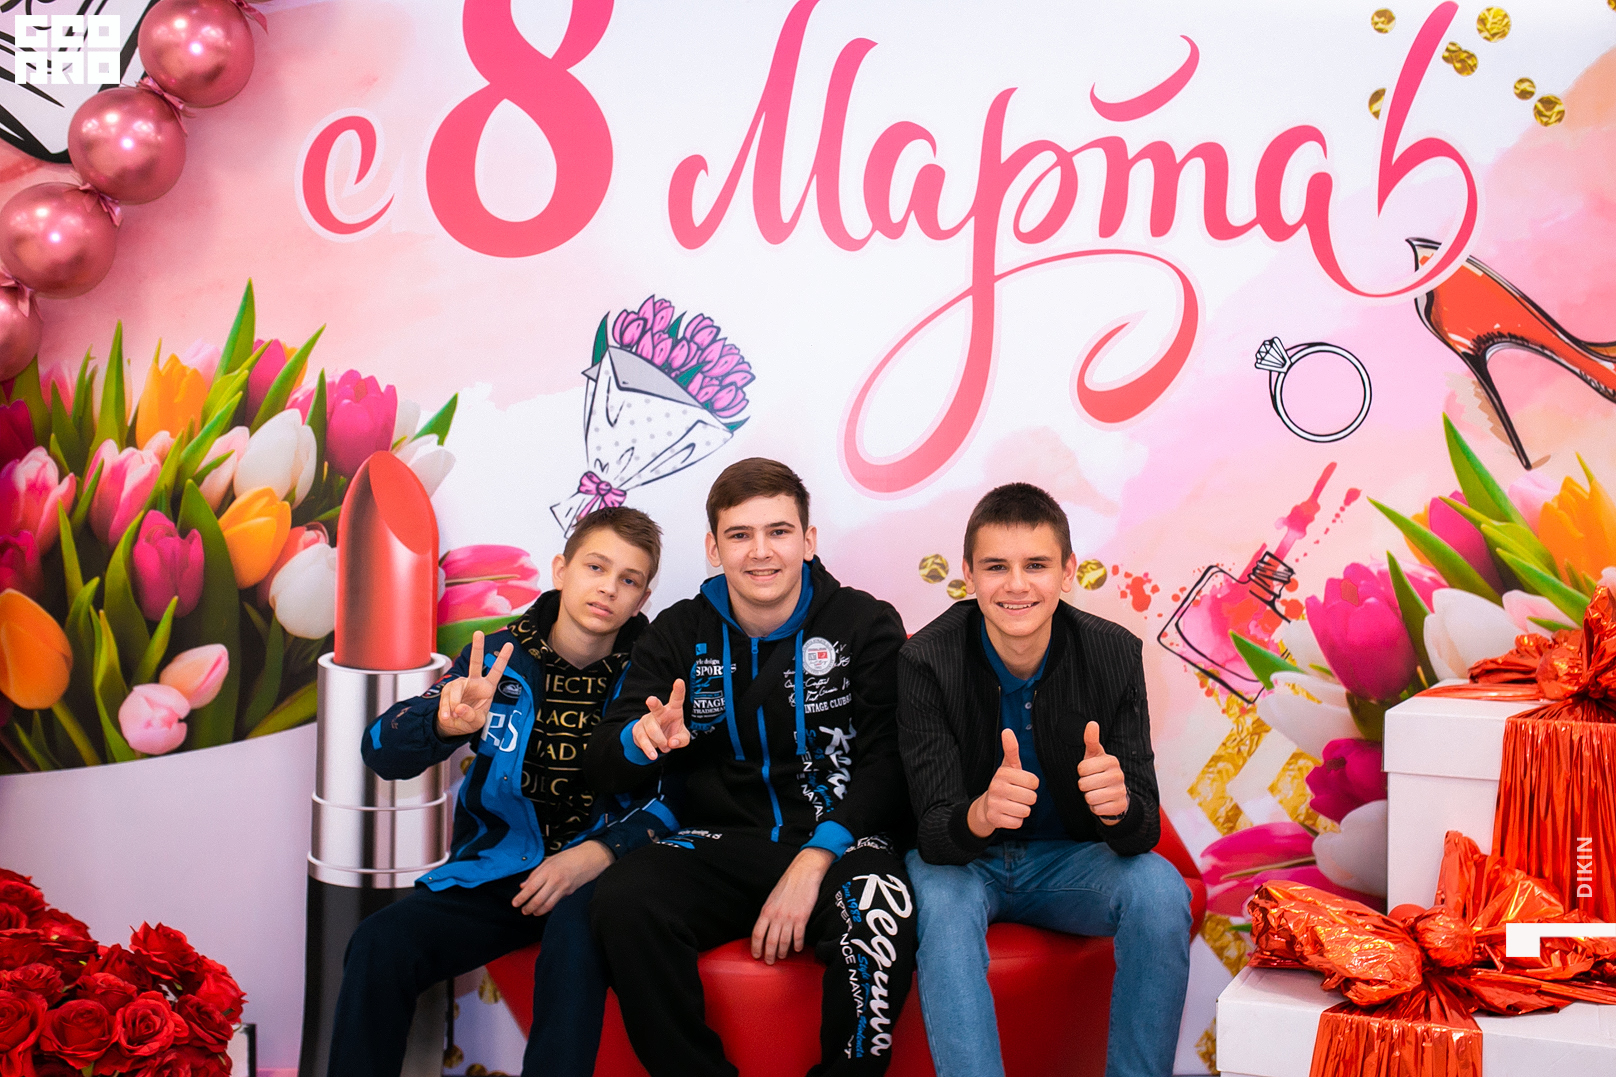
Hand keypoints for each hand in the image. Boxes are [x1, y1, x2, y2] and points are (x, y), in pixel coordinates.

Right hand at [436, 631, 514, 737]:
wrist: (454, 725)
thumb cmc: (470, 720)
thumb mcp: (476, 722)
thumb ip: (471, 715)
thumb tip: (460, 707)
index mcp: (487, 688)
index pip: (496, 671)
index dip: (503, 658)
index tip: (510, 645)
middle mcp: (474, 682)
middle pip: (475, 662)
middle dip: (477, 647)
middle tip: (479, 633)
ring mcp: (460, 684)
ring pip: (455, 689)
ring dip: (453, 704)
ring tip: (454, 715)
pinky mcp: (448, 689)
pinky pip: (446, 698)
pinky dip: (446, 709)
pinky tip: (448, 716)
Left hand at [511, 840, 614, 915]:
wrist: (589, 858)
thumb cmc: (569, 857)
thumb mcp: (549, 860)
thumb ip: (535, 873)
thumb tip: (523, 886)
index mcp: (548, 870)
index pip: (531, 887)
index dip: (521, 897)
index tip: (515, 903)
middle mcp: (555, 880)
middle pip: (538, 899)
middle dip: (528, 907)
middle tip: (523, 910)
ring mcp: (563, 888)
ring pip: (547, 904)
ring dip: (537, 911)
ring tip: (532, 912)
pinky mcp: (569, 892)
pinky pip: (556, 902)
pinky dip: (548, 907)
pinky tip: (543, 909)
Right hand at [631, 679, 687, 760]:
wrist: (656, 741)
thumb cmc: (672, 733)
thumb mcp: (683, 738)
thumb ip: (682, 740)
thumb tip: (671, 742)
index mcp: (673, 709)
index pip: (677, 698)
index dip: (679, 690)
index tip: (679, 681)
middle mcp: (659, 712)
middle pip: (656, 707)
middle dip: (653, 703)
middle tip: (651, 700)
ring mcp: (647, 720)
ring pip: (652, 729)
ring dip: (660, 741)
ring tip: (665, 747)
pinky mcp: (638, 730)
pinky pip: (643, 739)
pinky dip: (649, 749)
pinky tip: (653, 755)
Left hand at [751, 847, 834, 964]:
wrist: (804, 873)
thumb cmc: (787, 884)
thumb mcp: (772, 898)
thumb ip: (769, 913)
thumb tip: (766, 928)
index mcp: (766, 910)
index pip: (757, 934)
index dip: (756, 947)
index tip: (756, 955)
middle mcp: (776, 916)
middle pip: (770, 942)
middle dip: (769, 955)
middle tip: (769, 962)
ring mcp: (789, 917)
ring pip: (784, 942)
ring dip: (782, 952)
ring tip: (782, 956)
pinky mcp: (802, 917)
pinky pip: (798, 936)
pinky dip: (797, 945)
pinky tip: (797, 949)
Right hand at [967, 728, 1039, 837]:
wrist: (986, 805)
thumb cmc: (1004, 783)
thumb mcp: (1009, 766)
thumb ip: (1011, 749)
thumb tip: (1007, 730)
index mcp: (1003, 773)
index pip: (1034, 782)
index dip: (1031, 785)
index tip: (1021, 784)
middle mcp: (997, 787)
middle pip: (1032, 798)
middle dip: (1028, 798)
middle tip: (1017, 795)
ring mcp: (995, 804)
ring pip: (1026, 811)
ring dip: (1022, 810)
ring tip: (1013, 804)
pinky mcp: (995, 819)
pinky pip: (1018, 822)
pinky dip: (1016, 820)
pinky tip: (1008, 814)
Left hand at [1078, 721, 1128, 822]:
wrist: (1115, 795)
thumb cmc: (1100, 772)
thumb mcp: (1094, 755)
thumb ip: (1091, 740)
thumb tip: (1092, 723)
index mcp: (1111, 761)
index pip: (1082, 768)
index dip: (1081, 772)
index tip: (1088, 772)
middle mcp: (1119, 775)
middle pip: (1084, 784)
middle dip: (1084, 786)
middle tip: (1092, 784)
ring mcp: (1120, 791)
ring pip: (1090, 797)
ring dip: (1089, 797)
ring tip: (1096, 792)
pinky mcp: (1119, 806)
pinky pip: (1096, 809)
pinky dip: (1095, 808)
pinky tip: (1102, 802)